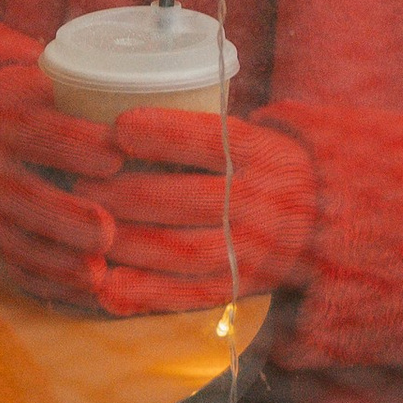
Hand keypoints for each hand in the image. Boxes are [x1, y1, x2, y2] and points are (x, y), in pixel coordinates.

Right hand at [0, 60, 122, 303]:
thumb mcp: (57, 83)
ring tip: (99, 274)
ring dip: (59, 261)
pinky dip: (54, 286)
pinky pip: (21, 270)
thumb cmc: (44, 101)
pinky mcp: (1, 239)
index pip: (38, 131)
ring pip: (20, 240)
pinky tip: (89, 294)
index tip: (115, 156)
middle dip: (65, 216)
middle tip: (105, 231)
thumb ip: (101, 94)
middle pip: (25, 194)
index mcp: (11, 118)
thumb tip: (176, 94)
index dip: (74, 145)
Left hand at [92, 106, 315, 314]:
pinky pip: (189, 295)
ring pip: (184, 250)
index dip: (165, 134)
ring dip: (129, 242)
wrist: (321, 220)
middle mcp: (260, 201)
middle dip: (129, 193)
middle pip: (190, 198)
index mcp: (262, 153)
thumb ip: (198, 130)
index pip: (212, 140)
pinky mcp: (238, 287)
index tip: (119, 126)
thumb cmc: (258, 166)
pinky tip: (106, 288)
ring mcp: (251, 250)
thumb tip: (117, 107)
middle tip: (81, 183)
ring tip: (87, 229)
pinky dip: (145, 294)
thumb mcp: (248, 135)